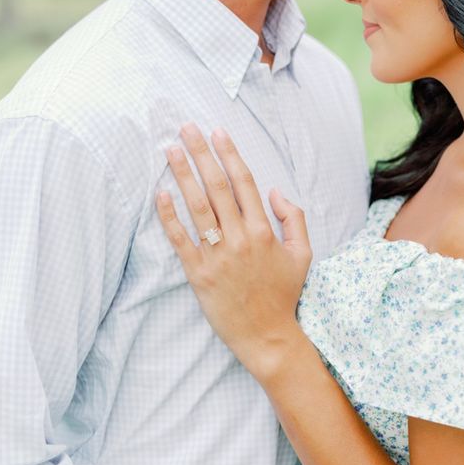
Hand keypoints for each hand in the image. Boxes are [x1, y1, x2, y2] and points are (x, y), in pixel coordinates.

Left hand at [156, 123, 311, 365]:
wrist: (268, 336)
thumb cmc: (284, 294)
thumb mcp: (303, 254)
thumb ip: (293, 218)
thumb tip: (275, 191)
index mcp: (264, 230)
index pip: (244, 182)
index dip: (229, 153)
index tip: (217, 131)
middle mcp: (240, 238)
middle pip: (217, 186)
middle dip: (201, 153)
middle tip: (186, 128)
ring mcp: (217, 256)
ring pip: (197, 206)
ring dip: (182, 175)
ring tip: (169, 151)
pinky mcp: (198, 274)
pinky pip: (180, 239)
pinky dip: (169, 216)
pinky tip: (160, 194)